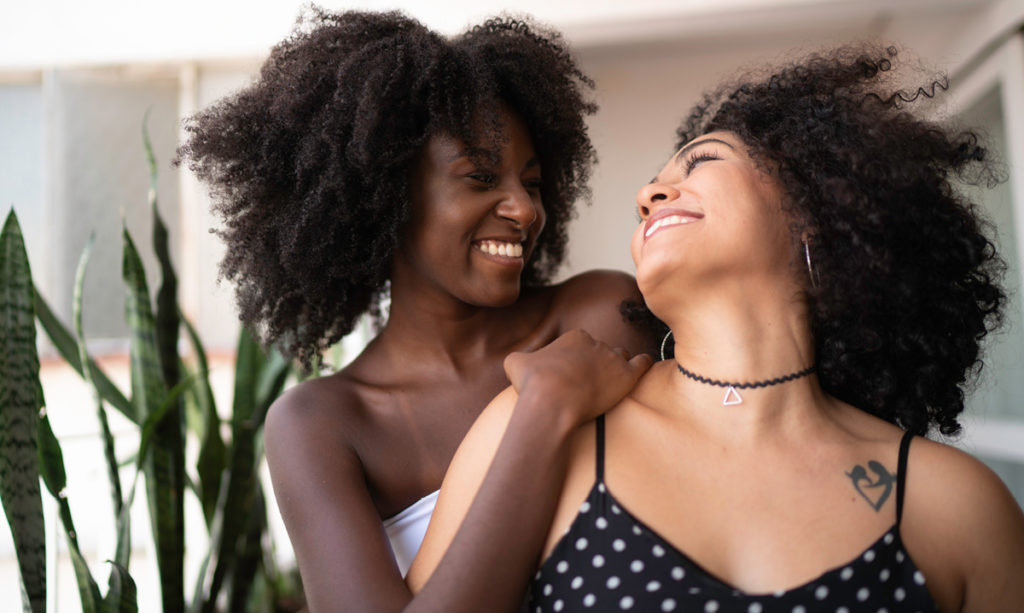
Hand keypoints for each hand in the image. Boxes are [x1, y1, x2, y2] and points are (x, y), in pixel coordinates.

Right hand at [503, 329, 652, 426]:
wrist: (552, 400)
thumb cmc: (532, 382)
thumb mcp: (516, 363)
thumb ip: (521, 358)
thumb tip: (520, 362)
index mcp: (574, 336)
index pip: (581, 343)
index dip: (576, 358)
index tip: (571, 373)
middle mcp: (596, 342)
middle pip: (600, 350)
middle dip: (595, 363)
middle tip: (587, 382)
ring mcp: (613, 358)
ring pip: (620, 355)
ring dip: (616, 364)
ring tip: (612, 379)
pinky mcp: (627, 376)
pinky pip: (642, 363)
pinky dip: (643, 363)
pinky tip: (644, 366)